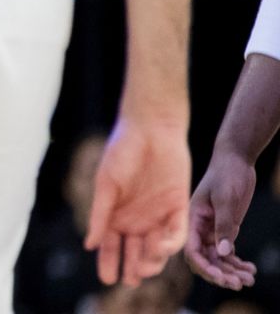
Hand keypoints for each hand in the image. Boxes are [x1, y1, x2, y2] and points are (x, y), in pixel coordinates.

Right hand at [84, 117, 189, 286]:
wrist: (151, 129)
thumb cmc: (121, 152)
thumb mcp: (106, 184)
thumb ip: (100, 214)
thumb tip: (90, 244)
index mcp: (115, 214)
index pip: (111, 245)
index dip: (108, 262)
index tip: (106, 278)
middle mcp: (137, 218)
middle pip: (134, 251)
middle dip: (132, 268)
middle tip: (129, 281)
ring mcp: (158, 214)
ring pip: (156, 248)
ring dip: (151, 261)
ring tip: (144, 268)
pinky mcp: (178, 207)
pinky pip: (176, 233)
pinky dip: (169, 244)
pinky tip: (159, 247)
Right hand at [187, 150, 258, 288]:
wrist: (235, 159)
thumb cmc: (226, 174)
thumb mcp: (226, 199)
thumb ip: (224, 226)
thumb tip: (224, 253)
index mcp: (191, 219)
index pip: (191, 250)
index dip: (203, 266)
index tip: (220, 277)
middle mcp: (199, 227)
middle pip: (204, 259)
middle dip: (219, 274)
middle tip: (239, 283)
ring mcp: (212, 229)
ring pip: (217, 258)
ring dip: (231, 271)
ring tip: (249, 278)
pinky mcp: (224, 228)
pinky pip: (227, 252)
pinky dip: (237, 263)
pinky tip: (250, 269)